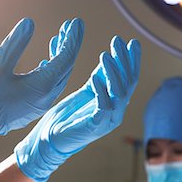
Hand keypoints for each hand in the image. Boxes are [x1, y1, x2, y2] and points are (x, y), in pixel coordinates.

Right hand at [0, 18, 83, 170]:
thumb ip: (15, 44)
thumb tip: (30, 22)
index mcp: (41, 88)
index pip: (65, 59)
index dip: (72, 39)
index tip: (77, 22)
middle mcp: (45, 99)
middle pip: (65, 68)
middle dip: (69, 46)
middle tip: (71, 25)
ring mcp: (38, 105)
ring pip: (57, 78)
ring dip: (60, 57)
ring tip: (58, 38)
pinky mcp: (30, 108)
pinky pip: (48, 86)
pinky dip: (50, 70)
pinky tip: (45, 61)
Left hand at [14, 36, 140, 181]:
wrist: (50, 141)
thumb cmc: (68, 116)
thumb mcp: (86, 92)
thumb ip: (99, 78)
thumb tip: (109, 58)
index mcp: (115, 103)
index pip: (129, 78)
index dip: (131, 60)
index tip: (130, 42)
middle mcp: (116, 112)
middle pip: (128, 83)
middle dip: (124, 60)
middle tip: (117, 41)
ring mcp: (107, 121)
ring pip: (119, 94)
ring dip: (113, 72)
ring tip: (105, 55)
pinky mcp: (94, 127)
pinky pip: (103, 108)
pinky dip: (100, 91)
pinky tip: (95, 78)